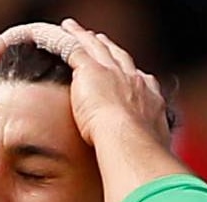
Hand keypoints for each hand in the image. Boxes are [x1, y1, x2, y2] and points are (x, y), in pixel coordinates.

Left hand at [59, 18, 170, 147]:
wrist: (129, 140)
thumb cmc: (139, 153)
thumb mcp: (148, 151)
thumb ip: (142, 151)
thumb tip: (141, 166)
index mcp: (148, 99)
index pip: (138, 81)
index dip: (129, 74)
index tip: (127, 72)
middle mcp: (133, 80)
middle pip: (119, 58)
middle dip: (109, 49)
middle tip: (100, 41)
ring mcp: (113, 73)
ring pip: (96, 48)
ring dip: (86, 38)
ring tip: (76, 30)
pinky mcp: (90, 70)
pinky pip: (74, 48)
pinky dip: (65, 40)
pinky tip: (58, 34)